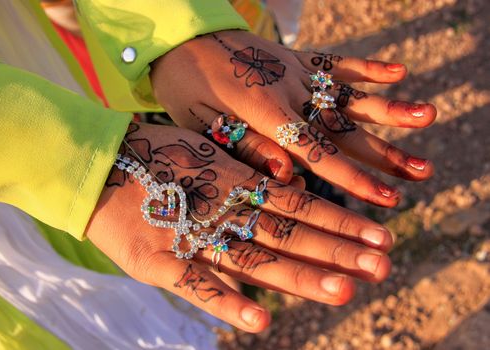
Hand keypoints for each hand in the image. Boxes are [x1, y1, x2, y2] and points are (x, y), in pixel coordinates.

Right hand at [86, 121, 392, 331]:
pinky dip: (228, 302)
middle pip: (288, 233)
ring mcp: (191, 238)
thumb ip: (246, 172)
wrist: (98, 165)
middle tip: (383, 265)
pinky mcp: (158, 263)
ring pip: (253, 259)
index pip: (297, 204)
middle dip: (336, 250)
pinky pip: (197, 286)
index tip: (378, 236)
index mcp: (233, 182)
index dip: (338, 221)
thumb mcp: (207, 152)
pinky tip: (262, 321)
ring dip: (299, 275)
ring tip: (345, 289)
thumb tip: (292, 188)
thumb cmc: (157, 157)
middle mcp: (221, 210)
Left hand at [150, 30, 435, 206]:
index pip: (315, 151)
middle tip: (422, 174)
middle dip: (383, 154)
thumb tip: (286, 175)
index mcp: (263, 113)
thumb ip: (245, 147)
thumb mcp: (202, 124)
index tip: (385, 198)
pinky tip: (399, 71)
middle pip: (342, 128)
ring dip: (389, 109)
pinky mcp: (298, 58)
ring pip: (348, 95)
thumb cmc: (186, 87)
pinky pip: (336, 61)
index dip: (351, 176)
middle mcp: (288, 91)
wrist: (184, 38)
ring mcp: (296, 71)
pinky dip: (366, 66)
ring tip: (428, 117)